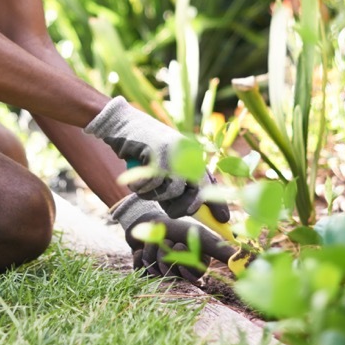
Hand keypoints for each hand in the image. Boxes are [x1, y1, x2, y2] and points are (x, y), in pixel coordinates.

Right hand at [86, 97, 208, 217]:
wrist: (121, 124)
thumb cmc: (141, 150)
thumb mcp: (164, 164)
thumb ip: (178, 183)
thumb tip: (193, 209)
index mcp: (191, 154)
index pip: (209, 182)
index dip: (217, 203)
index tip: (224, 219)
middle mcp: (187, 151)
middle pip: (197, 190)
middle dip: (184, 207)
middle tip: (170, 211)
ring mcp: (173, 151)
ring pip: (174, 190)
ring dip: (155, 196)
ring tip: (143, 189)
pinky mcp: (157, 151)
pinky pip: (153, 184)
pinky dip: (141, 188)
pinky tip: (134, 180)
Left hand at [110, 195, 235, 281]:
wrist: (150, 221)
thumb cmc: (178, 228)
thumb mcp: (201, 237)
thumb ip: (221, 250)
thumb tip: (247, 262)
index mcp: (194, 267)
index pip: (193, 276)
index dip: (185, 263)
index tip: (182, 246)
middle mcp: (178, 273)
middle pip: (173, 274)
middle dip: (168, 253)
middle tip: (168, 241)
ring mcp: (160, 274)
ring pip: (155, 271)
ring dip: (152, 251)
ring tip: (154, 241)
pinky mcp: (143, 272)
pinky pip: (139, 269)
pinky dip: (139, 255)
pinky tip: (141, 248)